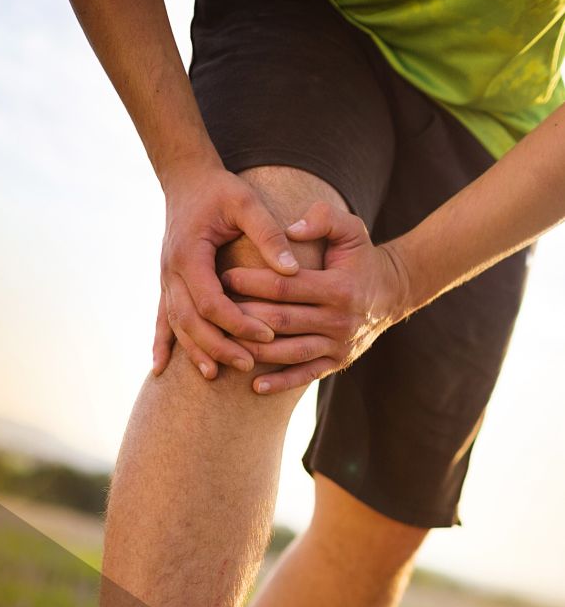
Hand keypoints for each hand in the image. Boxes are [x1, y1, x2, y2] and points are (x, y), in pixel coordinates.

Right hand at [152, 158, 298, 379]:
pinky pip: (162, 319)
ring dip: (194, 351)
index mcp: (190, 254)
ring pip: (176, 325)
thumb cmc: (220, 190)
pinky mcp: (167, 284)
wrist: (187, 179)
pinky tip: (161, 368)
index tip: (267, 334)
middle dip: (218, 346)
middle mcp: (171, 271)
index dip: (237, 322)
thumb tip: (292, 270)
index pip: (211, 301)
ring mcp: (165, 280)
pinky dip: (162, 344)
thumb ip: (270, 234)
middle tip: (247, 364)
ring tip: (216, 375)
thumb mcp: (247, 202)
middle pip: (190, 321)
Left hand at [220, 202, 411, 393]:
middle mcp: (339, 321)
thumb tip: (289, 231)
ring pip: (289, 352)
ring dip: (255, 351)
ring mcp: (338, 346)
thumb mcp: (351, 228)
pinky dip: (281, 383)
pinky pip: (305, 375)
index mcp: (339, 288)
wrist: (392, 294)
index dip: (252, 281)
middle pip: (281, 322)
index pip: (285, 286)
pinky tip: (255, 386)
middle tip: (214, 310)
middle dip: (244, 316)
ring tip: (224, 343)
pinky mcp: (337, 363)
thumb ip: (322, 219)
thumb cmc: (361, 257)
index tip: (224, 275)